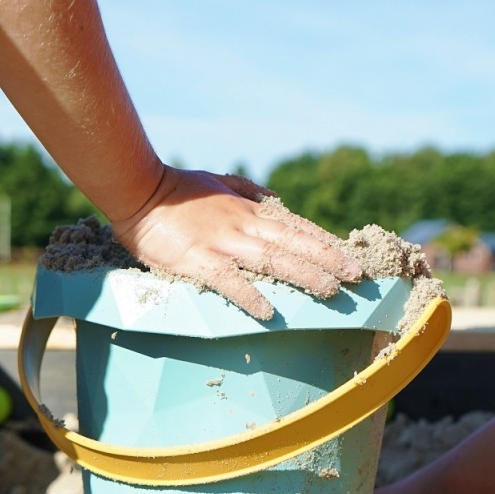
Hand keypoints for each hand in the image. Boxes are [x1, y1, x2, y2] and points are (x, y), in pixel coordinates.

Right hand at [111, 166, 361, 320]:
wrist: (138, 189)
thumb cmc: (178, 188)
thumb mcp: (220, 181)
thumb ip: (249, 190)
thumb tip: (276, 200)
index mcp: (248, 210)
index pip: (295, 227)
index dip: (324, 242)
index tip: (349, 256)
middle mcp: (242, 226)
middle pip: (293, 244)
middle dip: (327, 260)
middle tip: (356, 277)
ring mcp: (220, 243)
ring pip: (271, 260)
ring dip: (303, 276)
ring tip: (331, 292)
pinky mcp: (196, 260)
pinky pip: (228, 281)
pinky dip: (249, 296)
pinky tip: (269, 312)